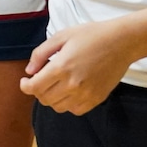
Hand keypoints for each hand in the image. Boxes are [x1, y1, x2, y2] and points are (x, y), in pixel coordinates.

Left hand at [19, 20, 137, 114]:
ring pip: (58, 107)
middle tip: (41, 80)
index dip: (25, 86)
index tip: (25, 80)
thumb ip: (41, 54)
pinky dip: (68, 104)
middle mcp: (72, 84)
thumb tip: (29, 71)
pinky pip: (75, 110)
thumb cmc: (91, 35)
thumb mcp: (61, 36)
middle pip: (44, 99)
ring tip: (55, 84)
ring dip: (52, 98)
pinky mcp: (97, 99)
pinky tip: (69, 91)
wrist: (121, 42)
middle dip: (37, 90)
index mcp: (61, 67)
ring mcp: (86, 94)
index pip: (35, 88)